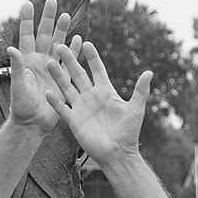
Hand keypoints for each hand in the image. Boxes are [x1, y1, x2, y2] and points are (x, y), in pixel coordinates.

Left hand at [8, 0, 71, 131]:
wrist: (33, 124)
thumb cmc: (21, 107)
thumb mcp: (18, 86)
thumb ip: (17, 68)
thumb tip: (12, 48)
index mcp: (27, 61)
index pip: (26, 36)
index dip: (27, 20)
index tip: (28, 3)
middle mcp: (39, 61)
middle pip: (44, 35)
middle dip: (47, 18)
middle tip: (51, 0)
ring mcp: (50, 69)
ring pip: (57, 45)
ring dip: (62, 31)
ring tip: (66, 15)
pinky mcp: (61, 79)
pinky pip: (68, 62)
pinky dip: (73, 50)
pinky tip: (78, 39)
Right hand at [44, 41, 151, 167]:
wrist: (118, 154)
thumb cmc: (129, 132)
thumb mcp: (136, 109)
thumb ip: (140, 91)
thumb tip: (149, 72)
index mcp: (106, 91)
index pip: (97, 70)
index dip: (92, 57)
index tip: (86, 43)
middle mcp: (91, 97)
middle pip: (78, 74)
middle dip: (70, 60)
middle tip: (59, 45)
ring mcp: (81, 108)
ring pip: (67, 88)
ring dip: (58, 76)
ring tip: (49, 63)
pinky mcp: (74, 121)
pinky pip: (62, 109)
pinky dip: (55, 101)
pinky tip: (47, 92)